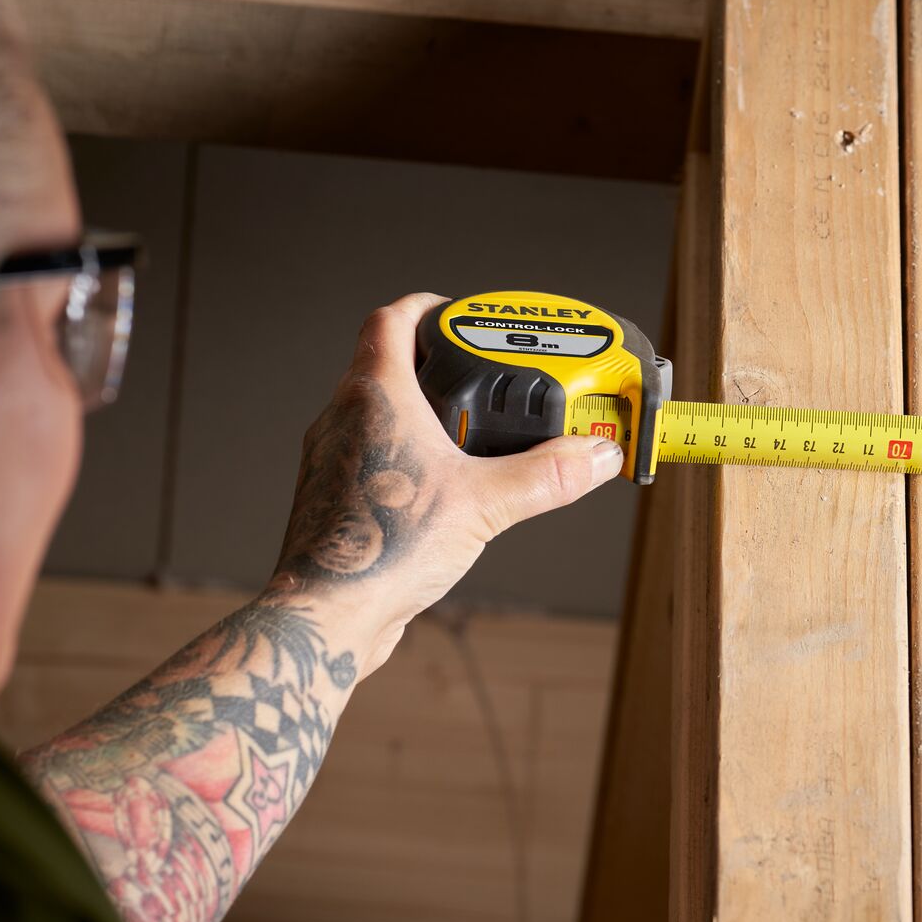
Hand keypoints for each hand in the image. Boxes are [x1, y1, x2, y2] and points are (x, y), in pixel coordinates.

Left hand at [266, 291, 621, 672]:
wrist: (327, 613)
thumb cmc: (384, 547)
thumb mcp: (486, 505)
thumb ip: (547, 476)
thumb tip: (595, 456)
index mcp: (374, 396)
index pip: (391, 321)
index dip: (426, 308)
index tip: (458, 316)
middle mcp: (342, 418)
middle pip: (385, 366)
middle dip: (435, 368)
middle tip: (480, 383)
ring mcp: (330, 459)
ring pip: (374, 414)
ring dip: (417, 416)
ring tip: (466, 441)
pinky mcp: (330, 498)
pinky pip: (368, 458)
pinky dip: (402, 459)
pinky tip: (437, 493)